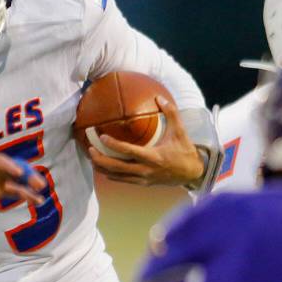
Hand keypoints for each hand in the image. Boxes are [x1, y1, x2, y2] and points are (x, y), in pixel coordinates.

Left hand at [0, 155, 45, 203]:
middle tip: (37, 182)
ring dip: (30, 187)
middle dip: (26, 174)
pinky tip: (38, 201)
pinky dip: (28, 195)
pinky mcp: (2, 189)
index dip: (7, 166)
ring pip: (19, 181)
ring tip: (40, 195)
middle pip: (13, 168)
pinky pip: (17, 191)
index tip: (17, 172)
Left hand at [88, 96, 203, 186]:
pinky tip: (103, 167)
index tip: (102, 137)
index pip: (128, 151)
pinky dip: (110, 174)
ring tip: (91, 157)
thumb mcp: (180, 131)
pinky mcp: (142, 183)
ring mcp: (142, 179)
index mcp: (153, 157)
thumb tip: (159, 97)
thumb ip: (171, 113)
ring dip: (102, 168)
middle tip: (89, 149)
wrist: (191, 173)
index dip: (113, 145)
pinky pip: (122, 180)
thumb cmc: (185, 151)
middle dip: (100, 159)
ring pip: (116, 176)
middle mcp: (145, 170)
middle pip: (116, 167)